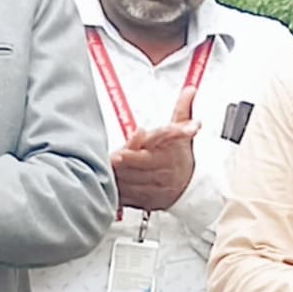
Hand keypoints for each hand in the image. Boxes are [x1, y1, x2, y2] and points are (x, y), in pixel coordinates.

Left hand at [110, 57, 208, 213]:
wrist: (190, 184)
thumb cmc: (180, 154)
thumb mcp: (182, 131)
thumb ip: (182, 110)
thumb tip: (190, 89)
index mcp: (168, 157)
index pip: (148, 155)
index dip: (134, 150)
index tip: (121, 150)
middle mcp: (161, 174)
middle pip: (135, 170)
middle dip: (119, 164)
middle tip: (105, 158)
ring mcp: (152, 190)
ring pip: (128, 184)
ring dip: (114, 176)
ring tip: (101, 167)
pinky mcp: (144, 202)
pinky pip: (126, 198)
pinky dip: (115, 191)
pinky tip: (106, 182)